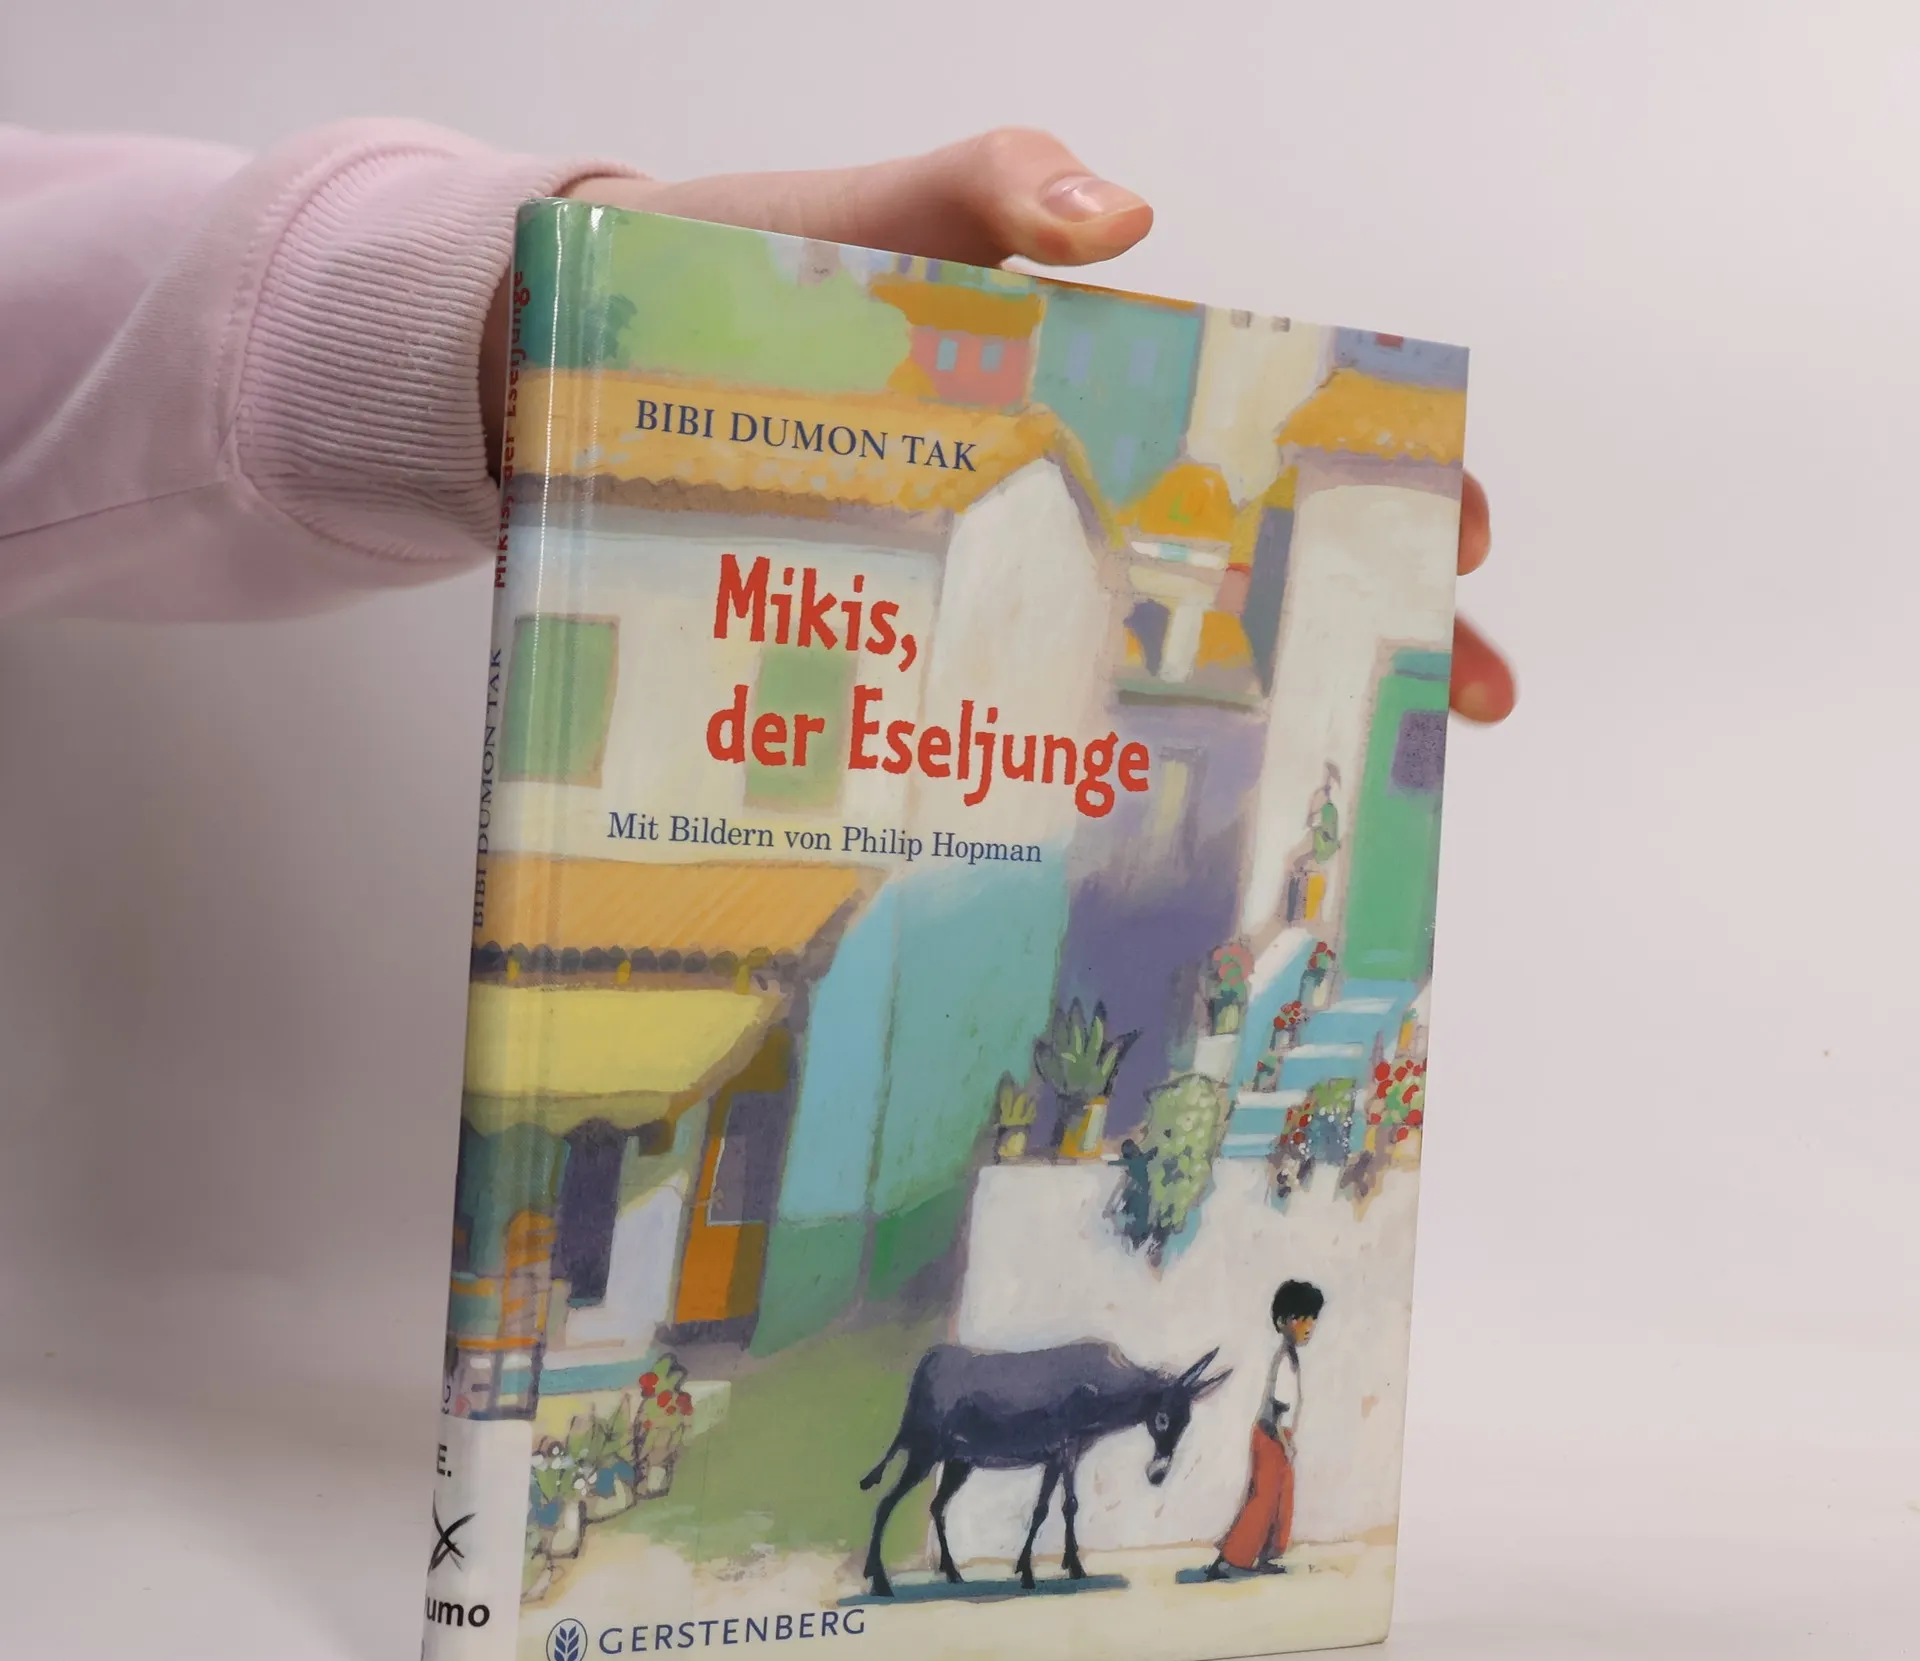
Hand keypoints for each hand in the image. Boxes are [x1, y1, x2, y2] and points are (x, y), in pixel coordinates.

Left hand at [487, 129, 1513, 724]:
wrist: (571, 377)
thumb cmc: (724, 282)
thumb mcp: (859, 218)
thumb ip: (979, 191)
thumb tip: (1122, 219)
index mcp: (1075, 387)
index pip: (1268, 429)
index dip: (1378, 481)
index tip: (1461, 534)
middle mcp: (1049, 498)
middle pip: (1245, 565)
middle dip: (1364, 630)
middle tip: (1459, 703)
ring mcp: (981, 587)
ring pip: (1149, 662)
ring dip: (1254, 731)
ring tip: (1329, 805)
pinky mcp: (901, 654)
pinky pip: (1015, 721)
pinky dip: (1089, 782)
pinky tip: (1138, 842)